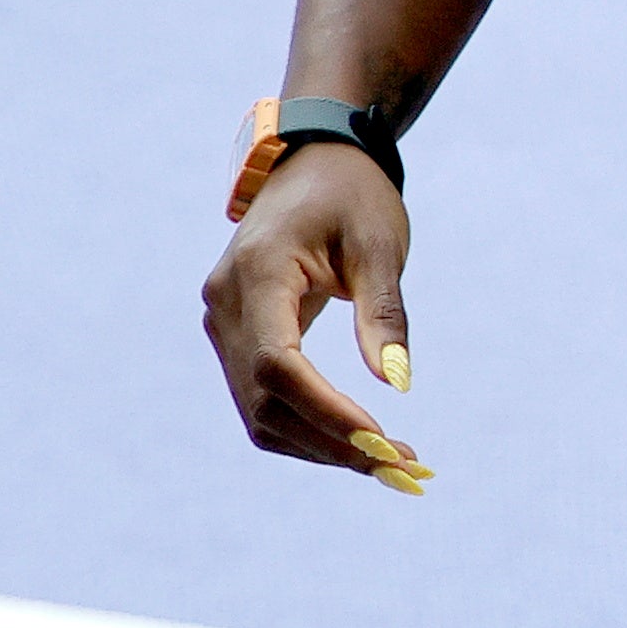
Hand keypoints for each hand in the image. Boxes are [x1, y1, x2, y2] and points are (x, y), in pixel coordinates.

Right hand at [197, 143, 433, 490]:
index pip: (280, 366)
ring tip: (388, 462)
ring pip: (259, 412)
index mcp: (258, 273)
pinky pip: (261, 397)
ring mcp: (224, 322)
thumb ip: (383, 312)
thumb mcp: (380, 244)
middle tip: (402, 467)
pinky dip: (306, 427)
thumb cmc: (352, 194)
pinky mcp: (235, 335)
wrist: (312, 160)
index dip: (328, 413)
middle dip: (333, 443)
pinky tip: (355, 440)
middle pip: (267, 401)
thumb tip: (397, 383)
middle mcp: (226, 304)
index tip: (384, 442)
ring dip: (320, 445)